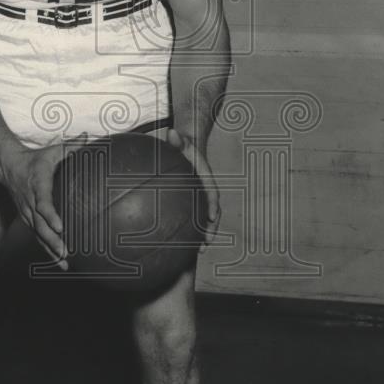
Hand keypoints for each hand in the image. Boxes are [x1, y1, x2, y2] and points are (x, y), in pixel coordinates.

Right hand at [0, 132, 89, 269]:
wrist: (7, 166)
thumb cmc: (34, 159)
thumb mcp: (52, 151)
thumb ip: (71, 146)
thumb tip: (87, 136)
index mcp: (38, 185)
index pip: (43, 203)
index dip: (51, 216)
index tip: (61, 227)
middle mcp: (30, 202)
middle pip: (40, 225)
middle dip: (53, 240)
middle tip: (66, 252)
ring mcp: (26, 212)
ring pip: (38, 234)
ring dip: (50, 249)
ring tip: (64, 263)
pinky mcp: (26, 218)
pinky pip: (37, 235)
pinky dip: (46, 249)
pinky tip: (58, 261)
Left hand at [167, 129, 219, 250]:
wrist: (185, 147)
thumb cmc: (181, 145)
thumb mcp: (178, 140)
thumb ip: (176, 139)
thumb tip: (171, 133)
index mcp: (205, 177)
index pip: (211, 192)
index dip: (212, 205)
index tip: (211, 218)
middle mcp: (205, 189)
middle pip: (210, 210)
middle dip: (210, 228)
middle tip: (206, 243)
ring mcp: (199, 196)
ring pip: (203, 217)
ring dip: (203, 232)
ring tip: (199, 250)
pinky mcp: (191, 201)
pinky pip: (191, 216)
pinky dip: (189, 228)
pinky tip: (179, 242)